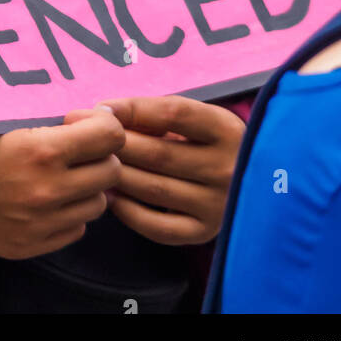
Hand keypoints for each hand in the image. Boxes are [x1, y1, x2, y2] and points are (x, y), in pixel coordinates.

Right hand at [0, 105, 124, 259]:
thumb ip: (35, 109)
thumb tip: (73, 100)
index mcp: (42, 150)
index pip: (110, 136)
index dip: (101, 124)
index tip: (79, 121)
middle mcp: (49, 189)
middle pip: (111, 171)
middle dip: (99, 155)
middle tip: (76, 147)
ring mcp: (42, 223)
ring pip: (98, 204)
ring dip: (87, 186)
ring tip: (63, 174)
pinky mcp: (32, 246)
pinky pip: (76, 229)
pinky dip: (69, 213)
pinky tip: (47, 199)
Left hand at [102, 96, 243, 245]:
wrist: (251, 185)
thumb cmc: (207, 143)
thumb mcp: (197, 120)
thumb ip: (156, 115)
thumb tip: (103, 113)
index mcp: (226, 129)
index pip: (173, 113)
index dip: (133, 109)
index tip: (103, 108)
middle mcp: (227, 168)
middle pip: (158, 153)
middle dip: (117, 144)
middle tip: (90, 141)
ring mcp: (217, 204)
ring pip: (153, 188)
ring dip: (117, 176)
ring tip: (96, 166)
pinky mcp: (205, 232)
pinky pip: (158, 227)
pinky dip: (129, 212)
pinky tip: (112, 197)